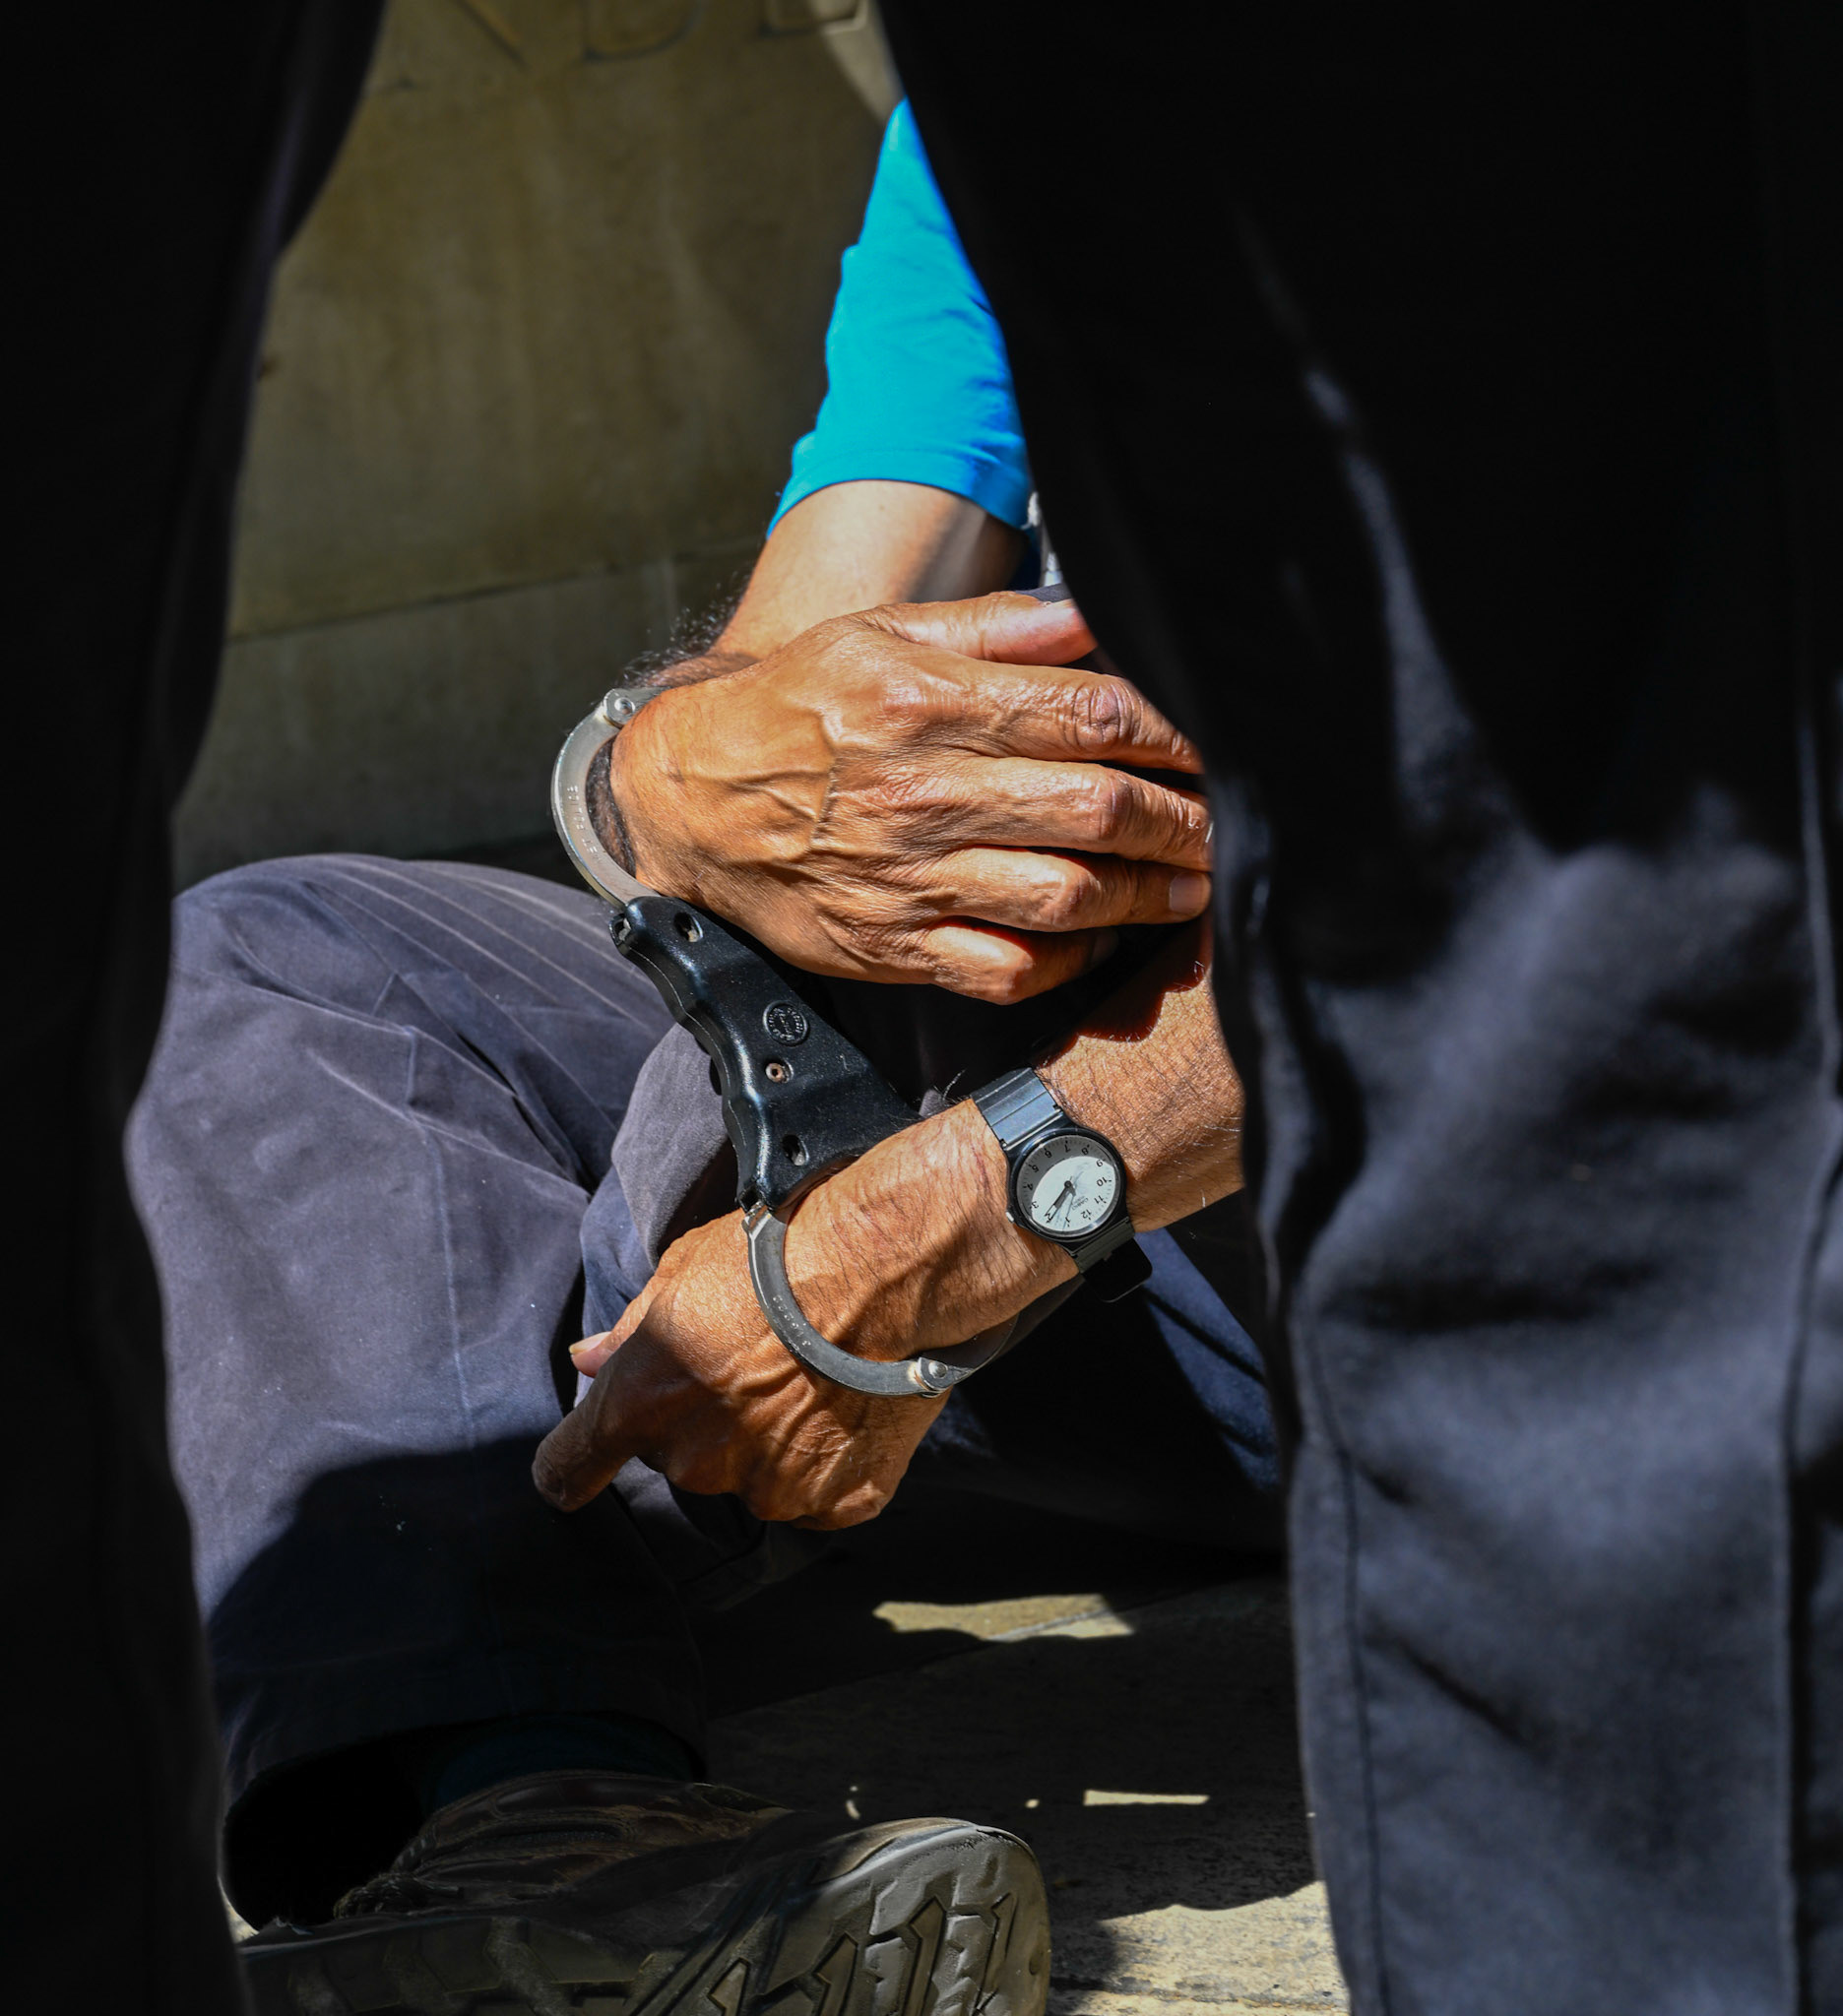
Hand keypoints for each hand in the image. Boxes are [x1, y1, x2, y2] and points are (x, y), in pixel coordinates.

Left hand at [532, 1102, 1064, 1524]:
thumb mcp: (684, 1270)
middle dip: (704, 1420)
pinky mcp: (836, 1502)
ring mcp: (770, 1490)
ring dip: (770, 1442)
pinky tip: (848, 1405)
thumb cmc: (780, 1256)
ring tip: (813, 1377)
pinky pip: (818, 1494)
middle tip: (753, 1362)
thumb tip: (588, 1360)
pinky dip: (829, 1460)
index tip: (576, 1470)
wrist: (886, 1271)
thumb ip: (631, 1329)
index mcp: (642, 1404)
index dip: (571, 1468)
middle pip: (681, 1457)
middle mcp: (697, 1460)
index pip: (569, 1469)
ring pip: (753, 1477)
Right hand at [610, 592, 1210, 1002]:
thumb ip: (999, 629)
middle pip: (1098, 810)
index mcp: (931, 702)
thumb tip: (1099, 614)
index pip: (1092, 714)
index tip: (1218, 742)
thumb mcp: (883, 636)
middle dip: (1186, 820)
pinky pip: (1004, 968)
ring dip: (1148, 896)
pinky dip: (1064, 961)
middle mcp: (926, 793)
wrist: (692, 798)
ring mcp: (911, 878)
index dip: (1176, 733)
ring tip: (1194, 884)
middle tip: (1231, 822)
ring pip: (1067, 897)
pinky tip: (1095, 939)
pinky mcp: (894, 944)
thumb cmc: (798, 706)